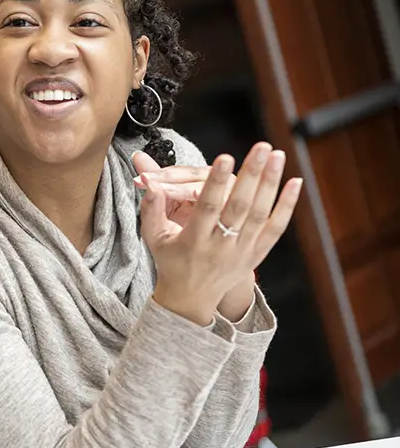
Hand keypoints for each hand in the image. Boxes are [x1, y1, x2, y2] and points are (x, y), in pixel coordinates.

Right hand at [140, 143, 301, 325]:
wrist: (190, 299)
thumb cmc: (170, 261)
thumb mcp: (153, 238)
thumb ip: (151, 209)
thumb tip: (150, 183)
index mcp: (194, 241)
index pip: (208, 207)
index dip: (216, 182)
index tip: (225, 157)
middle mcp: (221, 246)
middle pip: (240, 207)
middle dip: (252, 175)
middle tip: (261, 147)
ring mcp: (242, 252)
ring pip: (261, 214)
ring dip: (271, 183)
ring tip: (277, 155)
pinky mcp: (256, 255)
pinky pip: (275, 229)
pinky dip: (287, 206)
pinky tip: (296, 182)